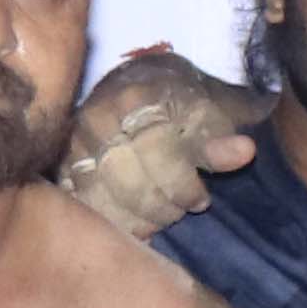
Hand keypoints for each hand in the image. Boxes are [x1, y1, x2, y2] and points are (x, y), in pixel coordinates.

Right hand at [58, 55, 264, 237]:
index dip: (184, 187)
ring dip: (140, 220)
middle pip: (130, 185)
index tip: (201, 200)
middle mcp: (97, 118)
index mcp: (136, 98)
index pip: (159, 156)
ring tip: (160, 214)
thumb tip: (245, 152)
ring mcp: (73, 144)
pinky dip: (114, 223)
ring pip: (105, 202)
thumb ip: (221, 135)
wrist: (135, 84)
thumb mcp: (209, 109)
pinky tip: (135, 223)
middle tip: (180, 209)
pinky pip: (86, 209)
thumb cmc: (180, 101)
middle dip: (163, 207)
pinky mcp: (62, 167)